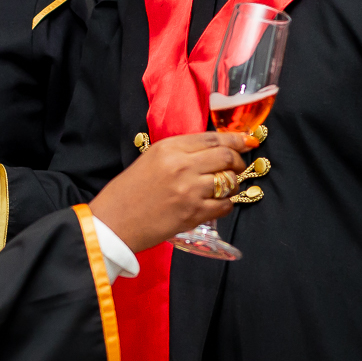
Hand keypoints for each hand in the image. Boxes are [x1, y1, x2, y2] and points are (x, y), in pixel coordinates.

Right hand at [87, 133, 247, 251]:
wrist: (114, 222)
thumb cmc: (129, 190)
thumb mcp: (151, 159)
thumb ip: (181, 152)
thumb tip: (213, 150)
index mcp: (169, 148)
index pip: (212, 138)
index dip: (235, 139)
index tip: (247, 140)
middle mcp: (182, 166)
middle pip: (226, 157)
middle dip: (238, 161)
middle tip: (238, 166)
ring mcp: (189, 191)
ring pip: (229, 182)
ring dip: (233, 184)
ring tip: (226, 187)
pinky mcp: (193, 214)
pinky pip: (225, 206)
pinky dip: (226, 204)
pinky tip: (218, 203)